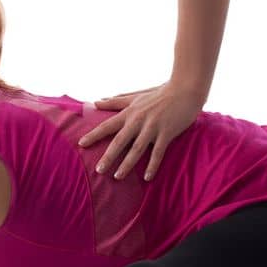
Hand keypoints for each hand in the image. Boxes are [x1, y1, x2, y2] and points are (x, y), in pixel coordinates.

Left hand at [77, 82, 204, 181]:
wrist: (185, 89)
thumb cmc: (161, 92)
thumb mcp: (137, 95)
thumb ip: (117, 100)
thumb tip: (97, 102)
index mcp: (130, 112)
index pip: (108, 125)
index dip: (94, 134)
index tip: (81, 144)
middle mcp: (138, 120)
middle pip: (119, 141)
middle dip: (108, 156)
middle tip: (98, 170)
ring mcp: (152, 127)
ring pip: (136, 149)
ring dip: (127, 164)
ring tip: (117, 177)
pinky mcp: (167, 133)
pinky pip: (158, 153)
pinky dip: (152, 165)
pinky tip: (147, 178)